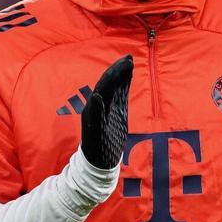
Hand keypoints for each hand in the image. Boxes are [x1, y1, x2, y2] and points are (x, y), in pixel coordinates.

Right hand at [81, 54, 133, 168]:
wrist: (98, 162)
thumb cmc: (108, 139)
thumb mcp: (118, 114)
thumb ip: (121, 96)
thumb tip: (126, 77)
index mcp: (106, 104)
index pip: (112, 83)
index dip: (120, 71)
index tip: (130, 58)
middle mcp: (97, 108)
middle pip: (105, 86)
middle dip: (116, 72)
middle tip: (128, 59)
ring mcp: (93, 119)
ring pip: (98, 97)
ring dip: (107, 83)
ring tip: (117, 69)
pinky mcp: (91, 131)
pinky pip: (92, 118)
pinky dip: (94, 107)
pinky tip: (97, 97)